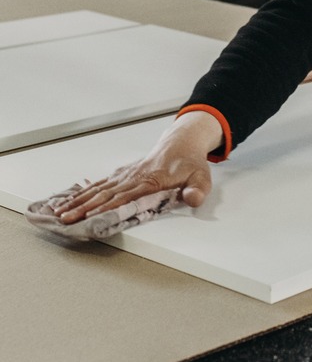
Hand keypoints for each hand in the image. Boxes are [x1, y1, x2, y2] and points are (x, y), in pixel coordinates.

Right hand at [54, 111, 223, 223]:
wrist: (182, 142)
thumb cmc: (190, 162)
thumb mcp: (201, 177)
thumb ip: (197, 190)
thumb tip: (193, 199)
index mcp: (151, 180)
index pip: (125, 197)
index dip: (107, 208)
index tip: (90, 217)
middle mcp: (134, 177)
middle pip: (105, 194)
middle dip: (84, 208)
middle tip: (66, 219)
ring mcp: (127, 174)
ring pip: (98, 188)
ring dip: (79, 201)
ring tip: (61, 212)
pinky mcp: (123, 173)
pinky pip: (101, 183)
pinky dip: (84, 191)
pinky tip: (72, 199)